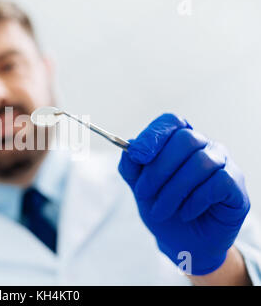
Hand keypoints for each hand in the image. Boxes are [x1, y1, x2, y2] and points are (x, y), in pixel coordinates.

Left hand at [118, 114, 249, 274]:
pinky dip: (195, 200)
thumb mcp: (140, 187)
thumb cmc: (163, 208)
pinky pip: (218, 182)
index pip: (171, 122)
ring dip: (173, 190)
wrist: (183, 242)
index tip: (137, 156)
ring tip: (161, 211)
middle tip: (142, 193)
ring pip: (201, 163)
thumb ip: (132, 167)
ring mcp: (223, 163)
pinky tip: (185, 212)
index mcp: (179, 140)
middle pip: (185, 140)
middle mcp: (204, 146)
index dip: (153, 136)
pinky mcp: (235, 184)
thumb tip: (129, 148)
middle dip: (158, 170)